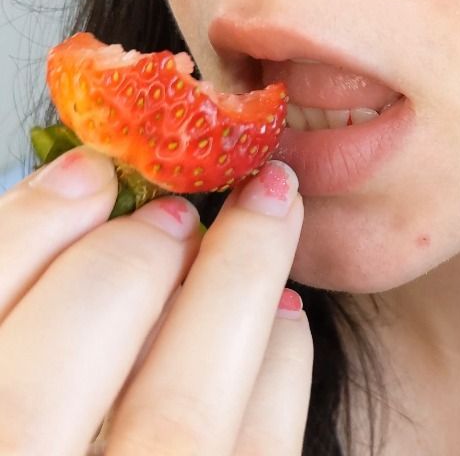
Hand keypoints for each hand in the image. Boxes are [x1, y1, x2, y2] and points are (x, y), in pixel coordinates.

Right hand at [0, 146, 310, 454]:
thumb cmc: (60, 429)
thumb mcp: (20, 386)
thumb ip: (27, 329)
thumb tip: (78, 201)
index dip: (25, 235)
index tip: (90, 175)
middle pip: (57, 377)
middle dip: (128, 262)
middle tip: (183, 207)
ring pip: (179, 414)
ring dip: (230, 293)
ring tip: (264, 221)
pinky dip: (281, 373)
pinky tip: (288, 319)